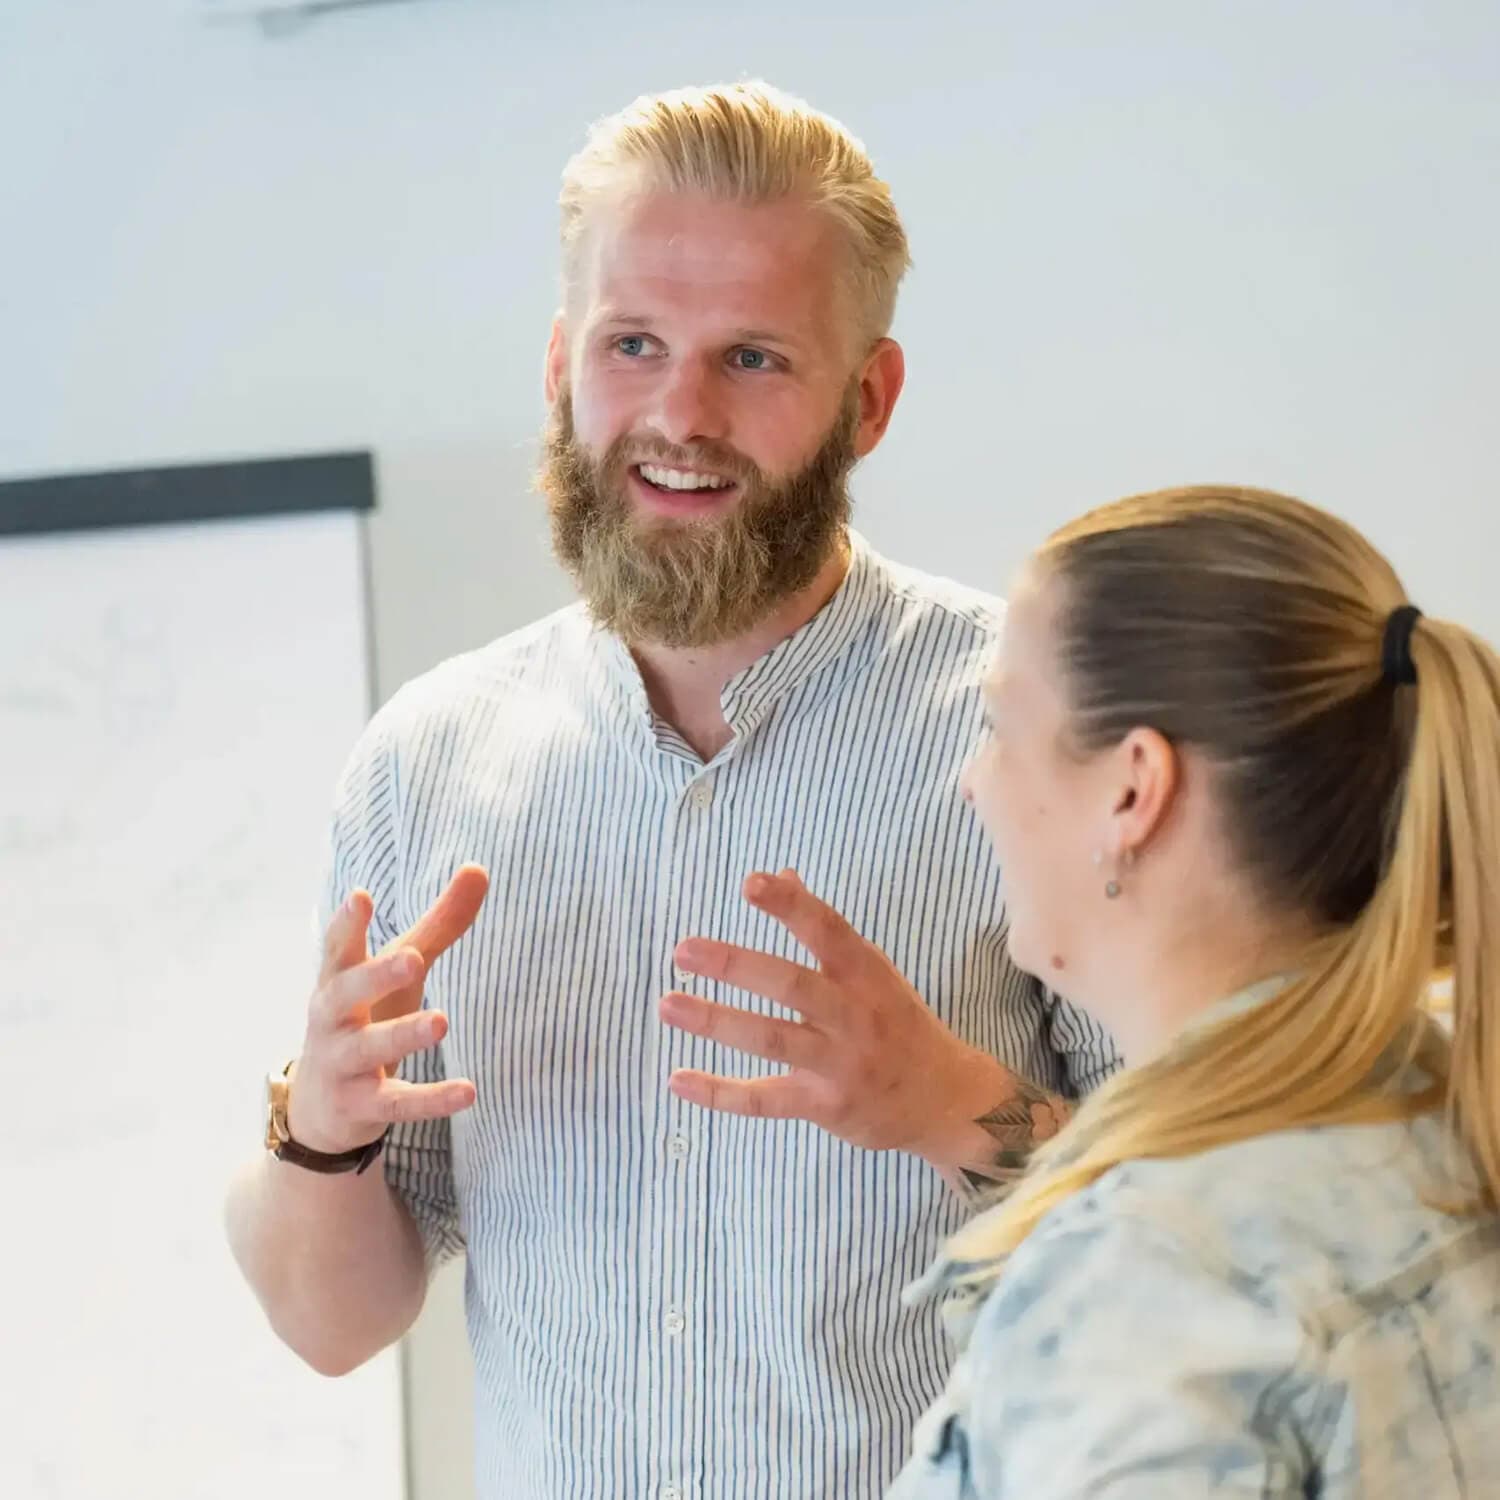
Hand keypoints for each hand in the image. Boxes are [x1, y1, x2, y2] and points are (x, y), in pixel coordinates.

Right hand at [287, 865, 488, 1154]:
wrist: (319, 1107)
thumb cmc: (366, 1015)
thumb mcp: (399, 970)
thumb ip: (438, 924)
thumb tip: (480, 869)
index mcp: (339, 980)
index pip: (339, 947)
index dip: (349, 923)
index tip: (361, 896)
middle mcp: (333, 1019)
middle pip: (347, 992)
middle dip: (376, 974)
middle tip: (413, 958)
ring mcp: (344, 1064)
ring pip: (371, 1048)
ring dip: (403, 1035)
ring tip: (440, 1022)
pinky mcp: (362, 1106)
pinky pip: (397, 1103)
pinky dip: (431, 1100)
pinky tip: (468, 1092)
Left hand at [659, 869, 1003, 1157]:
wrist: (945, 1099)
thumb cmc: (897, 1023)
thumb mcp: (872, 972)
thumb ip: (824, 928)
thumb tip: (783, 873)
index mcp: (865, 973)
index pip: (828, 930)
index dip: (791, 905)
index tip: (752, 882)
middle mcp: (855, 1014)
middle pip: (792, 984)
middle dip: (736, 965)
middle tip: (683, 949)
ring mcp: (841, 1062)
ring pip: (773, 1039)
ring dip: (717, 1021)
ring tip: (669, 1004)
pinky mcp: (827, 1105)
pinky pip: (767, 1099)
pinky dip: (721, 1093)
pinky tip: (678, 1079)